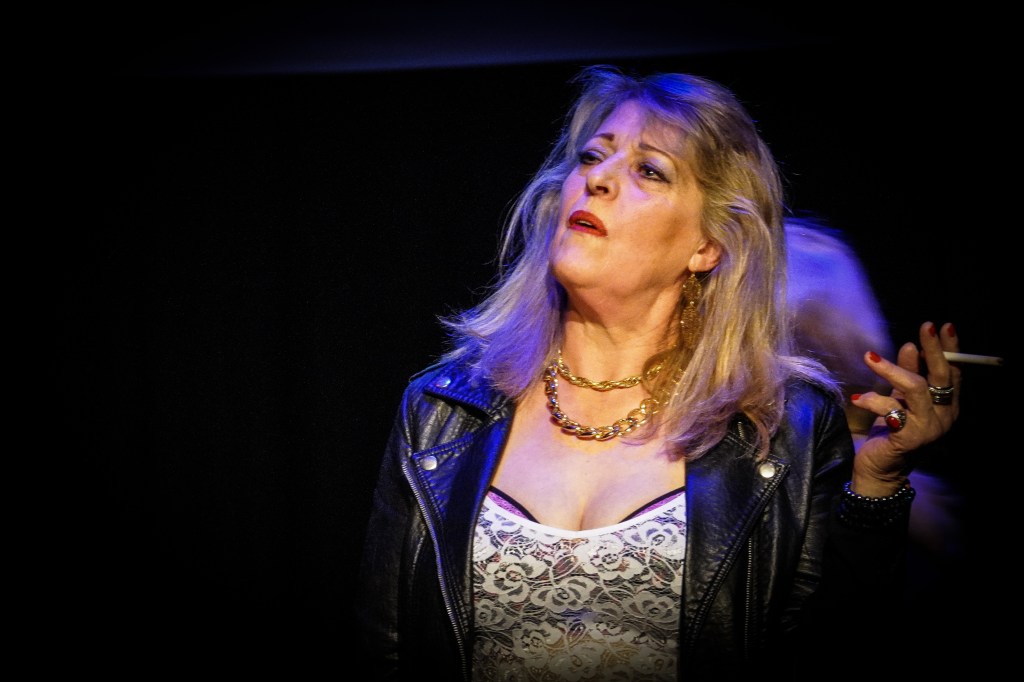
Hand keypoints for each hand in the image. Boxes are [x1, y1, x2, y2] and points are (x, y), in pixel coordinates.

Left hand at [849, 321, 960, 496]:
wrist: (880, 468)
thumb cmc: (892, 431)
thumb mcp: (900, 398)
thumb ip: (908, 374)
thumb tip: (910, 345)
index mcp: (946, 405)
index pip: (953, 372)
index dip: (949, 349)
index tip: (942, 326)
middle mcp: (944, 416)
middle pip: (942, 377)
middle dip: (934, 349)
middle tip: (925, 327)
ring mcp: (929, 428)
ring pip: (916, 388)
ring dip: (892, 369)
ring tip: (869, 356)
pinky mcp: (909, 438)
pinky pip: (890, 410)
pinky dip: (871, 400)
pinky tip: (856, 398)